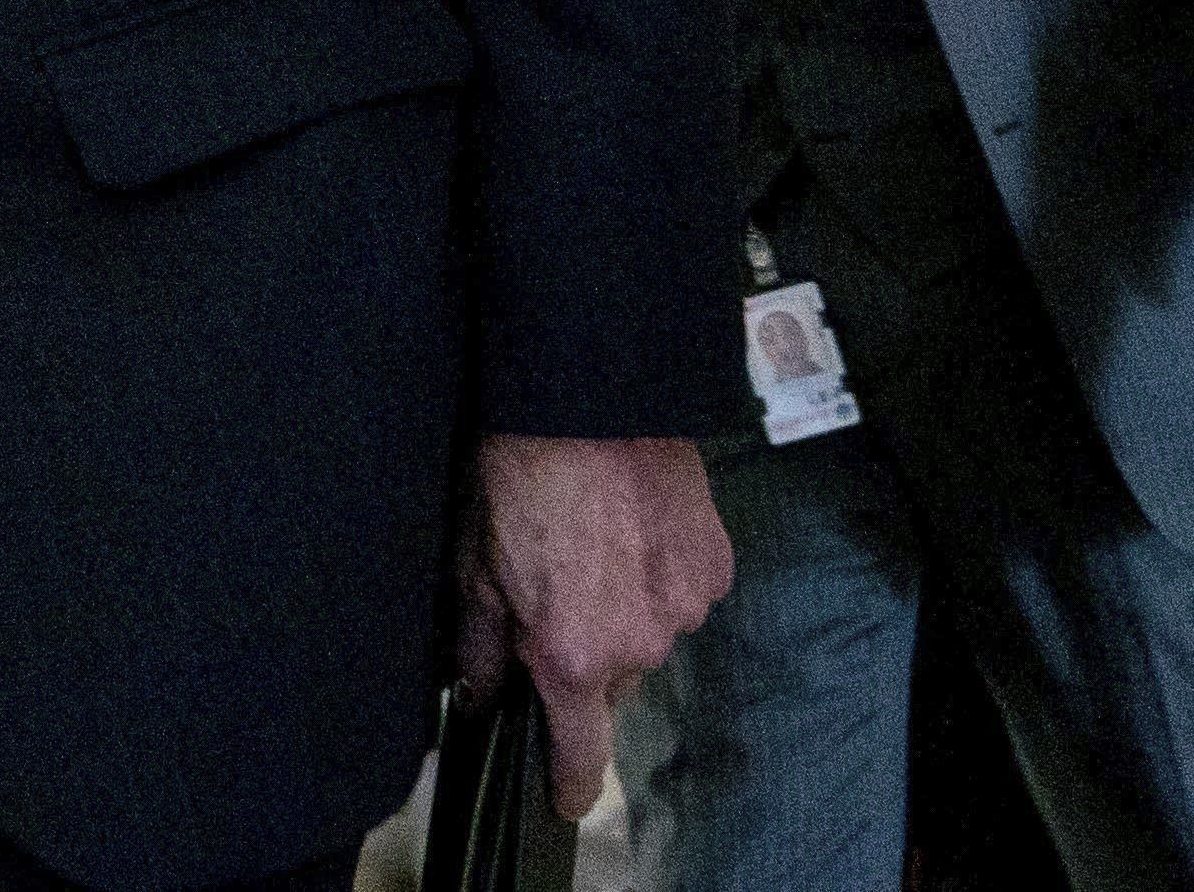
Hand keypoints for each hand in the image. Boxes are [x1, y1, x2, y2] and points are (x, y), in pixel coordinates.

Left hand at [460, 434, 730, 817]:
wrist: (591, 398)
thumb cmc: (521, 478)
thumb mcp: (477, 566)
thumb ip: (482, 646)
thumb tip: (480, 695)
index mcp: (573, 657)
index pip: (582, 755)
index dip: (568, 781)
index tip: (563, 795)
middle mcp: (639, 647)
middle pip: (613, 685)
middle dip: (587, 661)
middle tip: (559, 598)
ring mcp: (685, 608)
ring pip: (652, 638)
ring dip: (628, 614)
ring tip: (598, 549)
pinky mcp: (716, 567)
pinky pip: (684, 593)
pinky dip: (661, 576)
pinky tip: (634, 530)